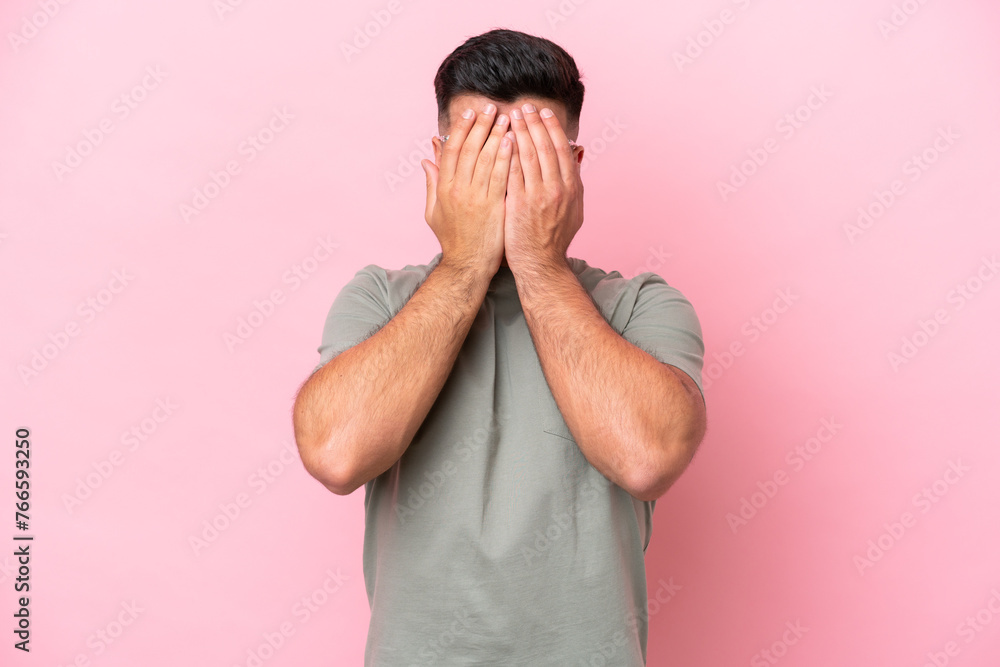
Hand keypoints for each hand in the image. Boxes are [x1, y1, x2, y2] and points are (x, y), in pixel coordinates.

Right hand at [420, 104, 513, 276]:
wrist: (468, 265)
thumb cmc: (453, 239)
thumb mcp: (434, 211)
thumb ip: (432, 183)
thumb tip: (426, 158)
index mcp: (443, 188)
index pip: (451, 150)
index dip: (461, 130)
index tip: (470, 114)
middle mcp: (457, 189)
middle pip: (469, 149)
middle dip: (481, 125)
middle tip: (492, 107)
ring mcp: (475, 198)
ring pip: (485, 159)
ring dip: (496, 135)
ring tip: (506, 118)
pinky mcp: (492, 206)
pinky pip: (499, 176)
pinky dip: (505, 157)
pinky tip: (513, 141)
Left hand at [504, 103, 582, 270]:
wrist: (541, 264)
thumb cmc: (554, 238)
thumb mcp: (574, 210)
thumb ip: (573, 183)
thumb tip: (573, 158)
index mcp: (572, 188)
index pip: (561, 149)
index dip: (551, 128)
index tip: (543, 112)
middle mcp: (558, 189)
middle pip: (545, 147)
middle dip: (534, 123)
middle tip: (524, 106)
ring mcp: (538, 197)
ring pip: (528, 156)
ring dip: (520, 132)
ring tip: (510, 116)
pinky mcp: (519, 205)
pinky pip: (512, 173)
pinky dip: (507, 154)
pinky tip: (499, 140)